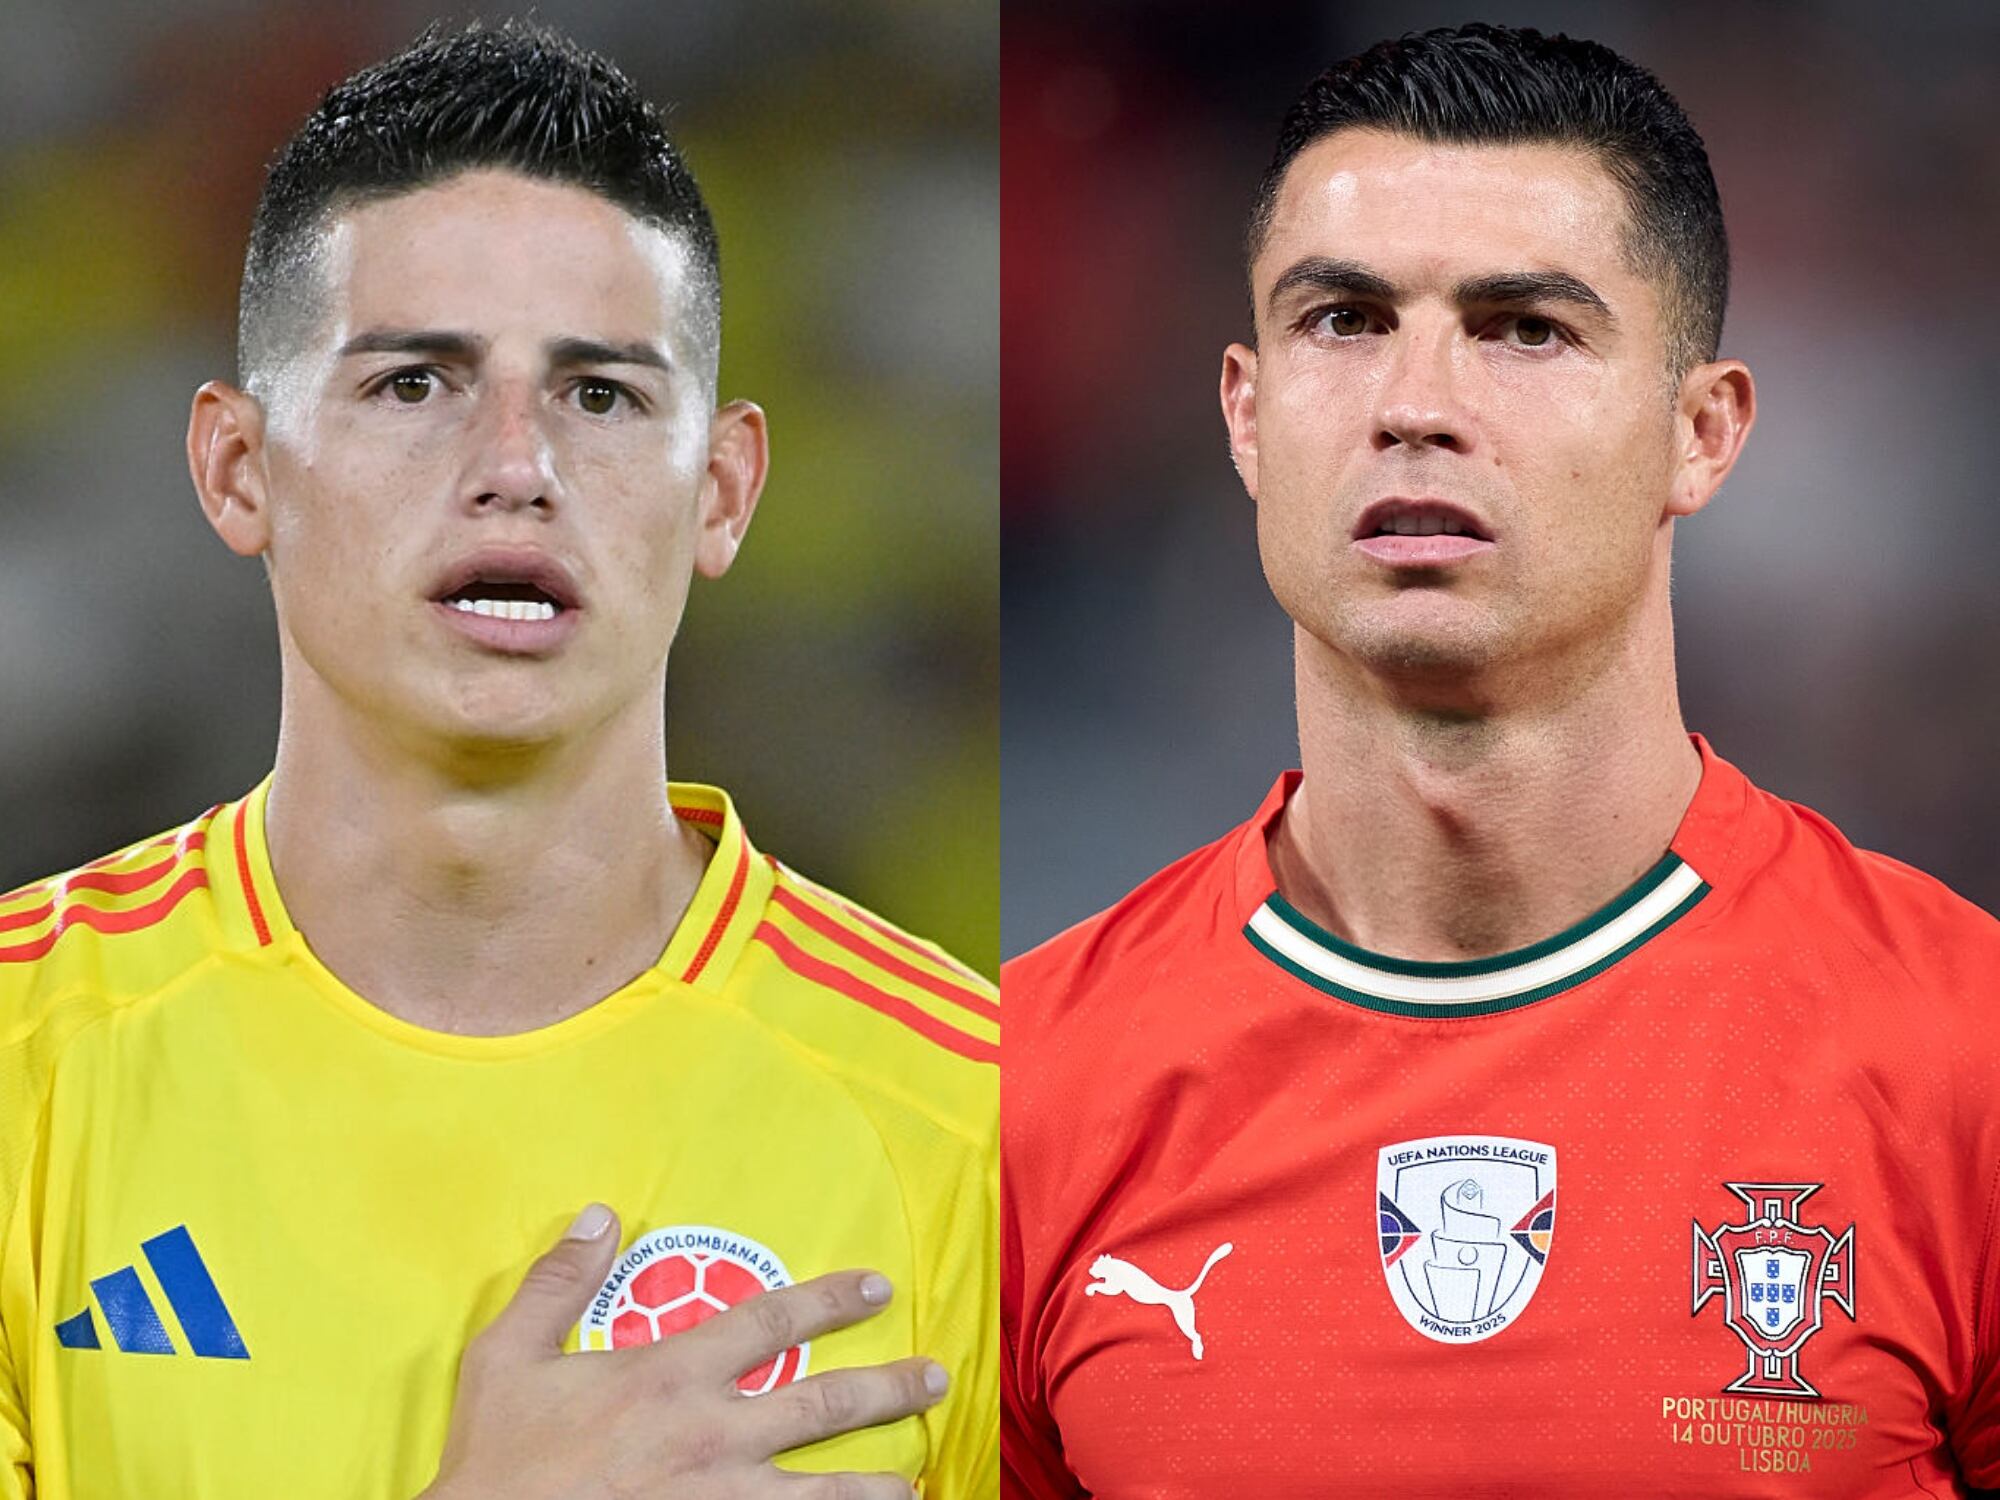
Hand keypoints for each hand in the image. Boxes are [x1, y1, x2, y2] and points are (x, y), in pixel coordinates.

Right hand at [421, 1204, 944, 1498]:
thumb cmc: (495, 1464)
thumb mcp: (506, 1358)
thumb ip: (557, 1283)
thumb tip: (600, 1214)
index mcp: (670, 1378)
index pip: (771, 1321)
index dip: (830, 1299)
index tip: (877, 1289)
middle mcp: (710, 1437)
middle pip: (821, 1403)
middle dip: (887, 1388)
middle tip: (935, 1376)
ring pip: (822, 1493)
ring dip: (876, 1488)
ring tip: (917, 1484)